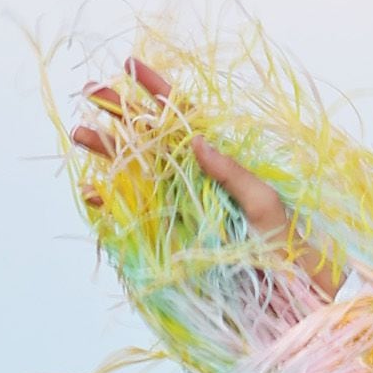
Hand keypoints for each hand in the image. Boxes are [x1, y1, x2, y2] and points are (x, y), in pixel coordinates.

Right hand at [71, 56, 340, 291]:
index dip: (159, 91)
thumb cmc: (292, 254)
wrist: (293, 307)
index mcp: (221, 166)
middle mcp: (195, 184)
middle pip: (150, 140)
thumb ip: (235, 175)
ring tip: (80, 132)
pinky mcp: (168, 242)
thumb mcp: (269, 207)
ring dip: (107, 152)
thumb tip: (197, 140)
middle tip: (90, 90)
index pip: (185, 120)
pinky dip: (108, 206)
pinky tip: (91, 191)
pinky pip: (132, 218)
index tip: (131, 65)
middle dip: (119, 114)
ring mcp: (179, 211)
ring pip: (134, 173)